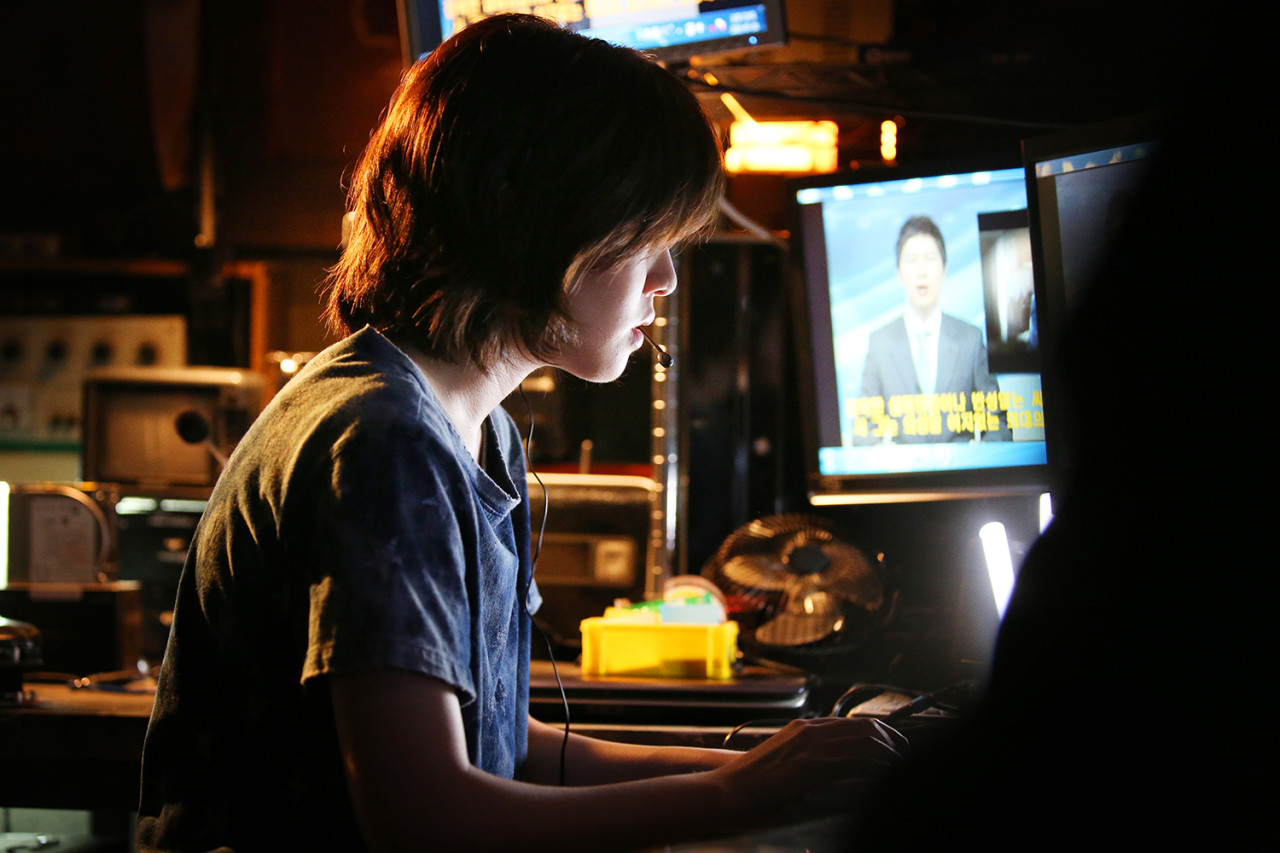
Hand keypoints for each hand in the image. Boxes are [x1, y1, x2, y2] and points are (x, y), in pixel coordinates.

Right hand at [712, 717, 906, 823]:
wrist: (725, 793)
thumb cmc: (751, 788)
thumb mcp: (784, 767)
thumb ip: (809, 763)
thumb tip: (835, 775)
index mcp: (802, 730)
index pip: (852, 723)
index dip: (879, 732)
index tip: (895, 746)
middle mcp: (808, 731)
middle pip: (864, 726)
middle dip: (892, 739)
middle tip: (906, 754)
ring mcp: (809, 746)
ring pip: (864, 739)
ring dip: (889, 751)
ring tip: (902, 764)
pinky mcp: (809, 766)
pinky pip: (853, 760)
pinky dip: (875, 764)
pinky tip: (885, 772)